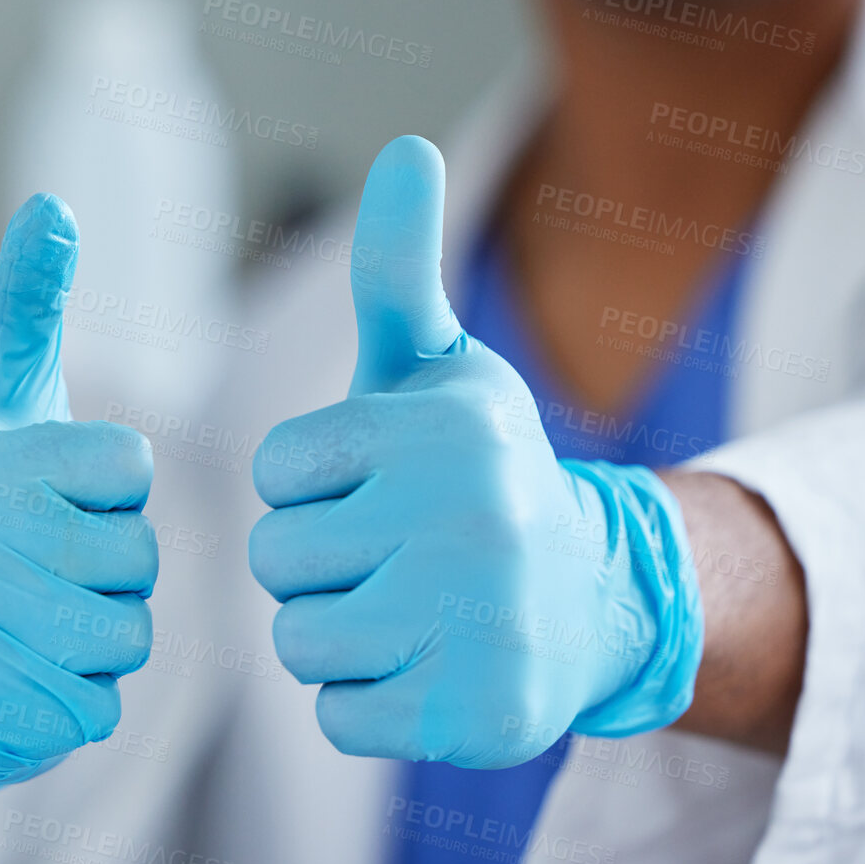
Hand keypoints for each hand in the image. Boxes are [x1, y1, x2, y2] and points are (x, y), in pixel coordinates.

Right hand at [0, 194, 157, 812]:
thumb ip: (26, 308)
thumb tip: (54, 205)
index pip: (129, 468)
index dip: (106, 488)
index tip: (51, 495)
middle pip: (138, 557)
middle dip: (106, 568)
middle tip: (37, 567)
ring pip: (128, 633)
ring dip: (96, 634)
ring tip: (31, 619)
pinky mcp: (1, 714)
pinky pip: (102, 703)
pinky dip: (74, 695)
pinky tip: (20, 675)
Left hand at [247, 136, 703, 766]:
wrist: (590, 598)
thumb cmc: (478, 470)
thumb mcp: (439, 365)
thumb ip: (399, 267)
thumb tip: (406, 146)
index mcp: (444, 430)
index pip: (274, 474)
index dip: (306, 485)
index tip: (370, 485)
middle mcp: (472, 521)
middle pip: (277, 562)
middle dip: (314, 562)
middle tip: (389, 553)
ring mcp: (484, 625)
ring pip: (300, 645)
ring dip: (334, 633)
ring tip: (406, 606)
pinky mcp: (482, 717)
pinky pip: (342, 717)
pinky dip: (367, 700)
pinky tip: (427, 664)